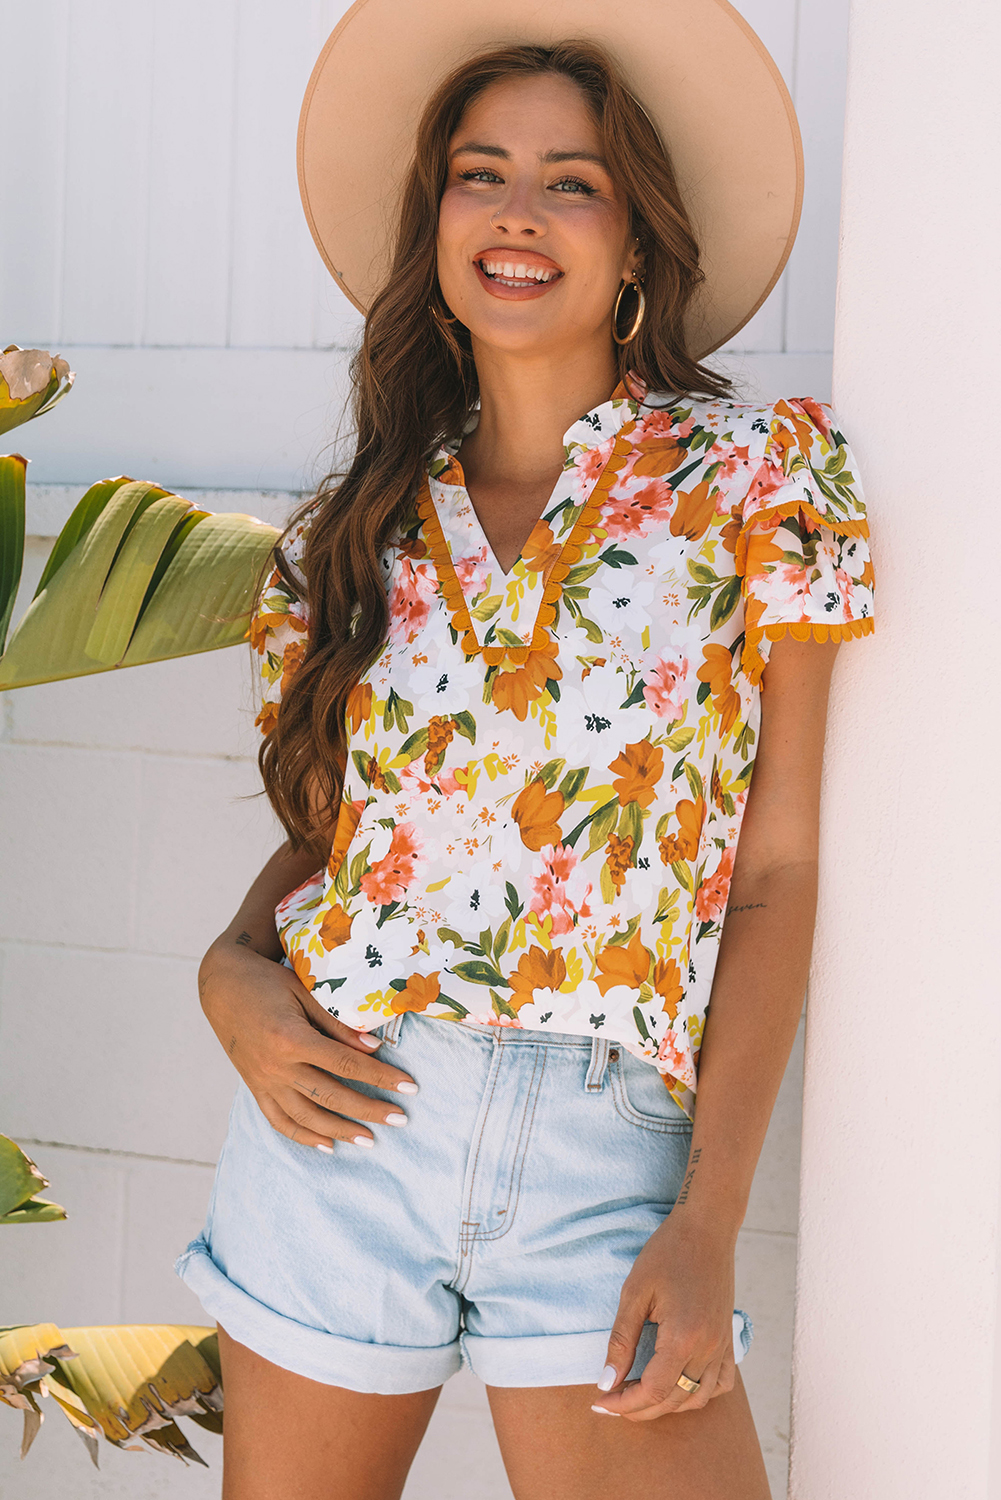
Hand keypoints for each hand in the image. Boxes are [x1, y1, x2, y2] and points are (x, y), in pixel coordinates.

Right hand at [198, 940, 417, 1150]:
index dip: (381, 1077)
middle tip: (401, 1119)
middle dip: (369, 1110)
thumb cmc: (267, 981)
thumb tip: (373, 1048)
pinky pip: (279, 1120)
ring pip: (306, 1117)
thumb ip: (337, 1023)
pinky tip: (327, 1146)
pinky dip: (303, 1137)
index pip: (346, 1065)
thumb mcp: (305, 992)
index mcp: (292, 1038)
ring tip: (370, 1140)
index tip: (409, 1087)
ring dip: (341, 1131)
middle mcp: (276, 1066)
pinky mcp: (255, 1087)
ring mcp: (263, 1081)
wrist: (221, 985)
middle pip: (331, 1096)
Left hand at [593, 1213, 737, 1420]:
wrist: (706, 1228)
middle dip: (639, 1409)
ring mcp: (723, 1346)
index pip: (652, 1391)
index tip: (601, 1402)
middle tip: (611, 1400)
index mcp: (683, 1337)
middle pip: (673, 1400)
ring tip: (638, 1395)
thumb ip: (621, 1340)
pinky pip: (720, 1383)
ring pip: (697, 1398)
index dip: (624, 1404)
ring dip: (667, 1405)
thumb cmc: (666, 1252)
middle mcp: (708, 1349)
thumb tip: (607, 1383)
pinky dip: (699, 1394)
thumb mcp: (634, 1292)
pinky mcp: (729, 1339)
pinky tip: (677, 1384)